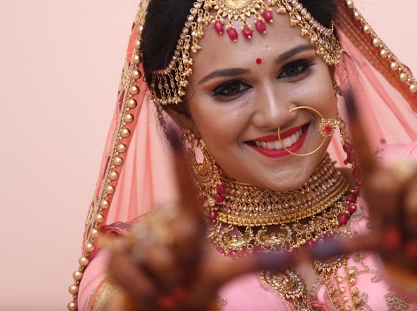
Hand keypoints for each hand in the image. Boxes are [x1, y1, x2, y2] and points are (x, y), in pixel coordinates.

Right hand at [104, 131, 294, 310]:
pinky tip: (148, 292)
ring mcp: (142, 244)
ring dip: (166, 285)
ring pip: (161, 260)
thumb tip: (297, 257)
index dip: (179, 158)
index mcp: (191, 225)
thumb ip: (253, 263)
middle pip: (184, 231)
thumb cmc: (192, 284)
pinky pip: (133, 276)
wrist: (156, 310)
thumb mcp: (222, 271)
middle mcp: (165, 229)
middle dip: (186, 253)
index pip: (187, 188)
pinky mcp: (119, 263)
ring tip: (168, 289)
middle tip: (183, 275)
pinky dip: (143, 290)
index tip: (171, 124)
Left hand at [343, 94, 416, 277]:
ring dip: (415, 234)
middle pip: (384, 185)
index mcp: (377, 179)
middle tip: (395, 238)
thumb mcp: (377, 239)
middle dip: (388, 217)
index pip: (365, 148)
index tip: (349, 92)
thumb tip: (391, 243)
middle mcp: (403, 172)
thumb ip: (374, 240)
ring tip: (416, 240)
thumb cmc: (396, 236)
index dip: (357, 122)